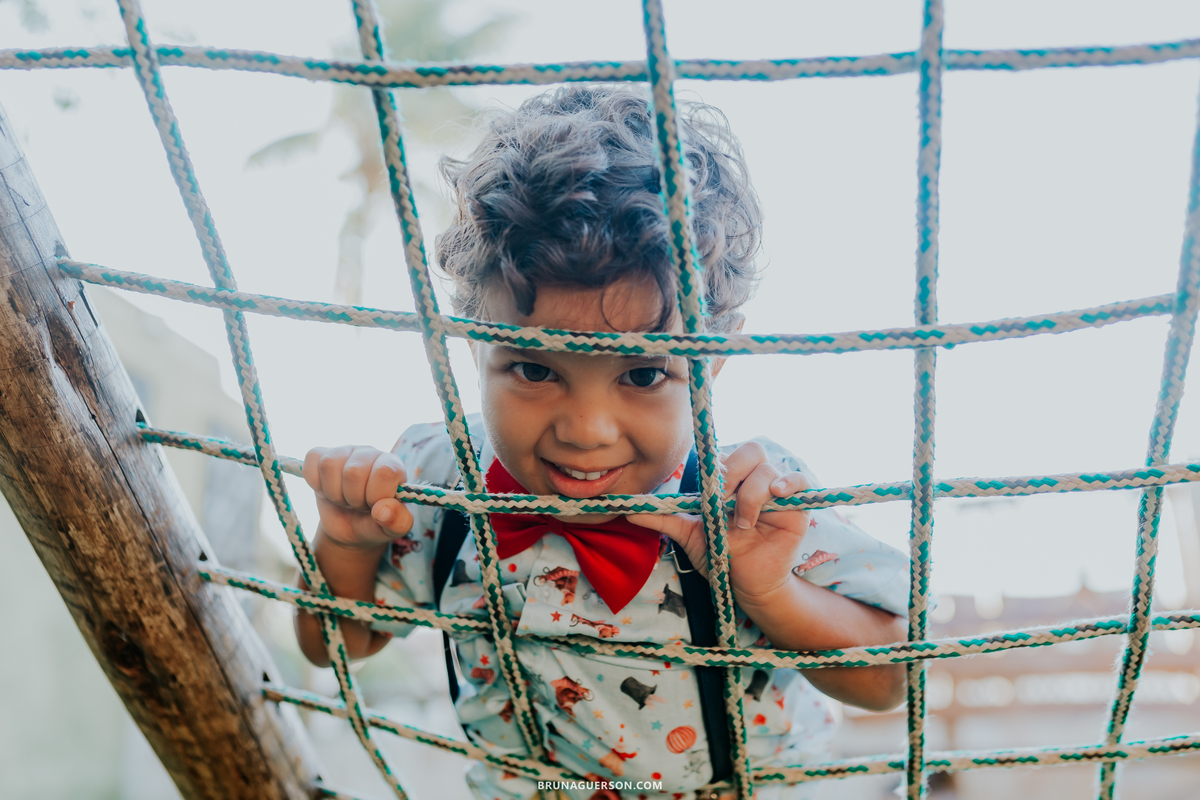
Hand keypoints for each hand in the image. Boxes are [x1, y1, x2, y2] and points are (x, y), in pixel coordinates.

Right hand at [303, 445, 413, 550]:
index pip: (384, 472)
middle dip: (352, 498)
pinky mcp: (322, 455)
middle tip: (358, 505)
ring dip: (333, 493)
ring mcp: (345, 451)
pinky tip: (326, 490)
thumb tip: (383, 509)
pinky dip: (315, 483)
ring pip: (329, 465)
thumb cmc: (376, 523)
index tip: (375, 506)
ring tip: (344, 498)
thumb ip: (398, 521)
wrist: (350, 529)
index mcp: (393, 467)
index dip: (375, 496)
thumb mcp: (394, 529)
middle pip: (353, 471)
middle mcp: (371, 453)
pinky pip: (312, 460)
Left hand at [629, 441, 811, 606]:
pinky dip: (789, 483)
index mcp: (730, 481)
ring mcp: (777, 492)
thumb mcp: (690, 535)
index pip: (725, 456)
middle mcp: (754, 480)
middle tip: (721, 503)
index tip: (707, 491)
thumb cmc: (722, 556)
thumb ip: (664, 518)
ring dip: (751, 494)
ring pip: (768, 469)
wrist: (747, 585)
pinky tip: (776, 495)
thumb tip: (629, 510)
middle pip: (750, 452)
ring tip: (742, 522)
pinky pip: (799, 481)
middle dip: (733, 475)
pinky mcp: (797, 507)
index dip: (715, 468)